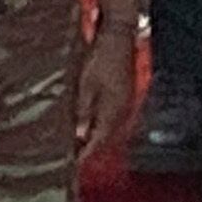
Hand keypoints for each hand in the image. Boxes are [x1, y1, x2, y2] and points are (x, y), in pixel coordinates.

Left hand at [73, 28, 140, 163]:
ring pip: (112, 127)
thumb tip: (81, 135)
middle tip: (76, 157)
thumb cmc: (100, 59)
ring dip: (99, 137)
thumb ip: (85, 111)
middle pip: (107, 136)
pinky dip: (104, 125)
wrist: (119, 37)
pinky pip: (115, 117)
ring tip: (83, 145)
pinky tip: (95, 126)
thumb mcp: (86, 85)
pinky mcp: (125, 94)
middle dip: (93, 148)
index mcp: (113, 109)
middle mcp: (122, 109)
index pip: (99, 138)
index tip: (75, 163)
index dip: (87, 152)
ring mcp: (126, 101)